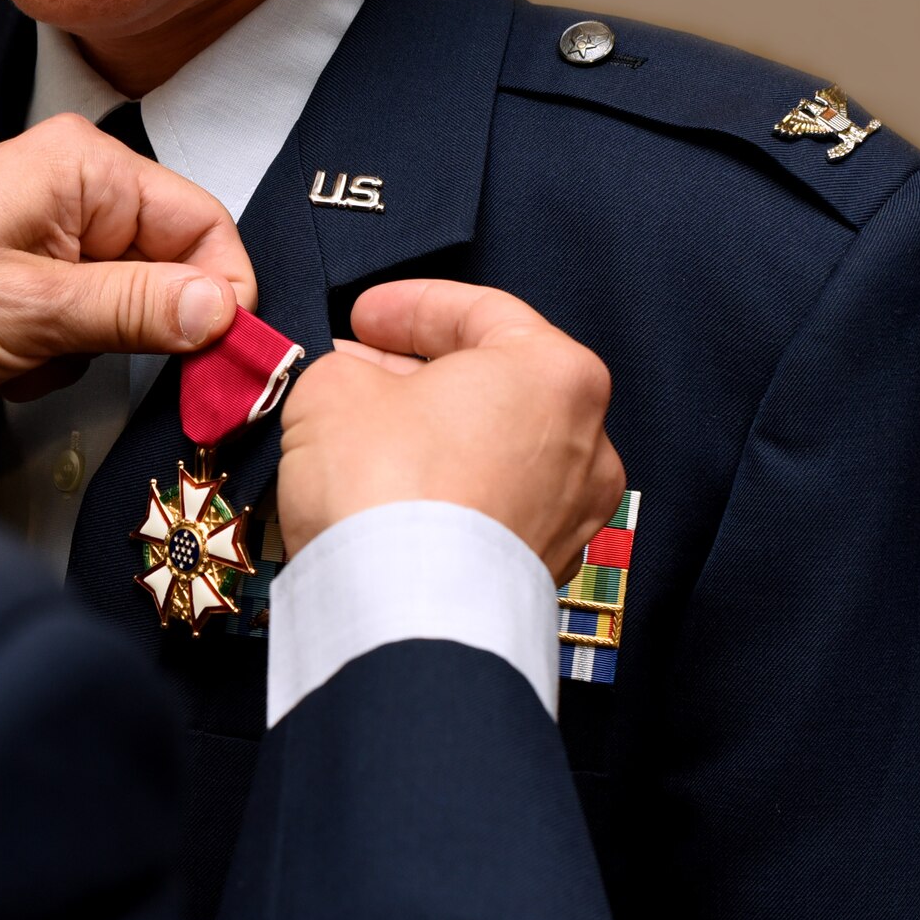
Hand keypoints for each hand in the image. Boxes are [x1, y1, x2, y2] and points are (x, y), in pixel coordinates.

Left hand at [0, 114, 257, 401]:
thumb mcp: (34, 312)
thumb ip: (139, 310)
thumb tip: (224, 312)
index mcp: (84, 165)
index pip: (204, 224)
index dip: (222, 295)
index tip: (222, 359)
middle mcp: (72, 184)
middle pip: (165, 268)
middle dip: (127, 328)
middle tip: (76, 353)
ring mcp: (45, 227)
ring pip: (121, 305)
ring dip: (78, 347)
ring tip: (16, 349)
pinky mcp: (21, 269)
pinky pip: (76, 320)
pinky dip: (47, 350)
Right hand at [277, 280, 625, 582]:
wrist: (402, 614)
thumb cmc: (384, 485)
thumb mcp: (333, 386)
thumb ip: (346, 367)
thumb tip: (350, 383)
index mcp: (557, 372)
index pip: (481, 311)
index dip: (409, 306)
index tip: (362, 314)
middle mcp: (585, 442)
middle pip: (494, 384)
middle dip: (415, 373)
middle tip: (353, 369)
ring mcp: (570, 514)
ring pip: (494, 449)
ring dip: (431, 433)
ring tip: (362, 433)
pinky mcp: (541, 569)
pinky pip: (490, 507)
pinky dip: (445, 489)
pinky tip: (388, 492)